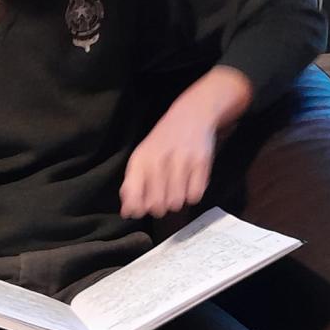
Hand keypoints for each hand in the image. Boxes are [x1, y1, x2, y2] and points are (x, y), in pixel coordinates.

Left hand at [119, 66, 251, 218]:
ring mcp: (181, 162)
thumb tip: (127, 213)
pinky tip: (190, 182)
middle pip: (157, 206)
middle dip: (160, 208)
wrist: (191, 116)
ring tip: (177, 188)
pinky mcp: (201, 163)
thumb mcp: (141, 158)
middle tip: (163, 197)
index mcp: (140, 161)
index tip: (142, 208)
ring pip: (176, 203)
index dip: (137, 209)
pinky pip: (195, 195)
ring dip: (177, 201)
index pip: (134, 197)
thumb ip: (131, 186)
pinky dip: (193, 194)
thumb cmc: (162, 142)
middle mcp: (158, 161)